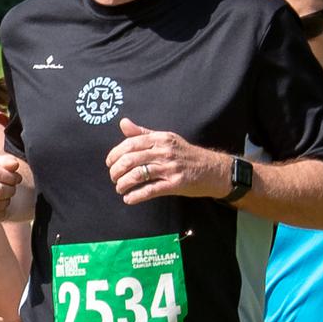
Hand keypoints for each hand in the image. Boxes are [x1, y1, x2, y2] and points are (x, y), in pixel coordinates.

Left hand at [105, 122, 225, 204]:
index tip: (109, 163)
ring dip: (123, 183)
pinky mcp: (175, 184)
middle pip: (131, 160)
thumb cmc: (185, 154)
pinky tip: (128, 198)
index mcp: (160, 138)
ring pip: (138, 175)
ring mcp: (170, 168)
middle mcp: (165, 151)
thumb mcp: (166, 139)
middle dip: (116, 170)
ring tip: (119, 188)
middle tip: (113, 177)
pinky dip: (136, 196)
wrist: (212, 169)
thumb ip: (143, 132)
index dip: (115, 154)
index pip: (130, 143)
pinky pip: (150, 190)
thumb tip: (123, 123)